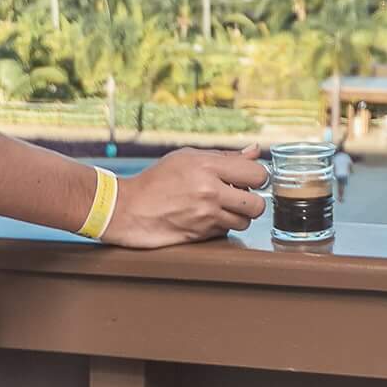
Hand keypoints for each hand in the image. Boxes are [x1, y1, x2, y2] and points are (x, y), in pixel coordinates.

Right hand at [102, 144, 269, 247]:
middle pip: (258, 204)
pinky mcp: (200, 235)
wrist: (128, 209)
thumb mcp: (187, 157)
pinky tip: (206, 218)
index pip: (258, 174)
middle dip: (252, 202)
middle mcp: (210, 192)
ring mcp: (205, 216)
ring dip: (237, 217)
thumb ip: (224, 156)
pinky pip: (225, 232)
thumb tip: (254, 151)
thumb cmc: (156, 180)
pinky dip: (220, 227)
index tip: (248, 179)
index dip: (257, 178)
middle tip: (238, 198)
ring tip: (220, 208)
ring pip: (244, 222)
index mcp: (208, 167)